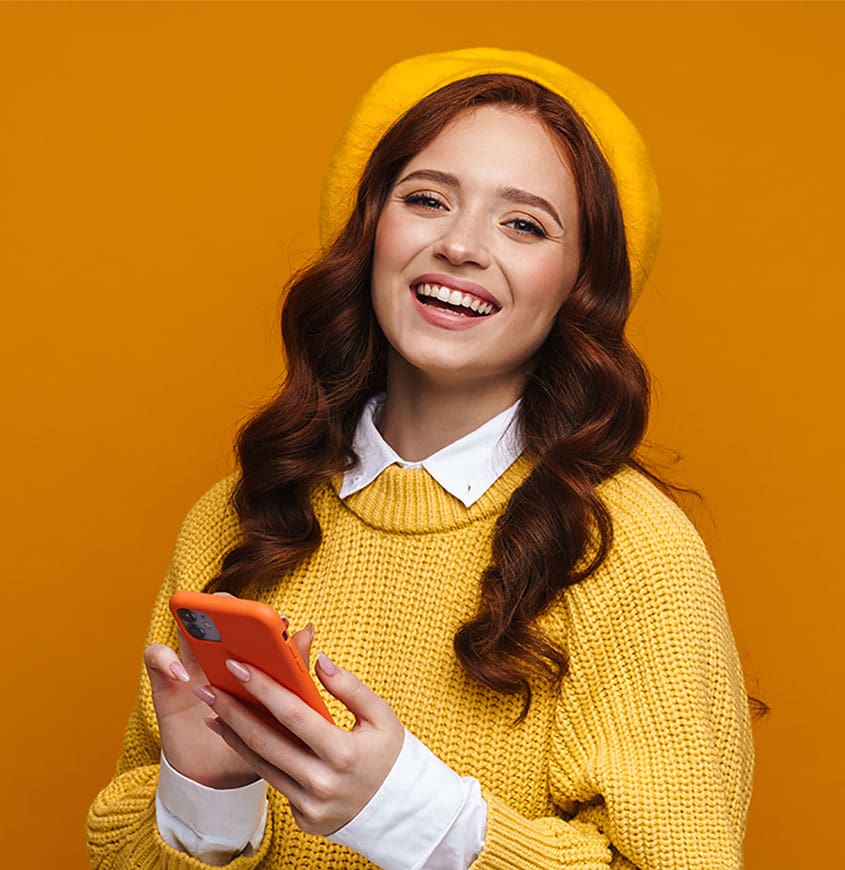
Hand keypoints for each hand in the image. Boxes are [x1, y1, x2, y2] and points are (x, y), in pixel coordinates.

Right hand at [144, 603, 314, 788]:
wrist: (219, 779)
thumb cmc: (254, 740)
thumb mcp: (276, 710)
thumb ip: (290, 672)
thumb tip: (307, 631)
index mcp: (247, 658)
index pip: (250, 621)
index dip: (260, 613)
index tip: (277, 619)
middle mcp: (217, 656)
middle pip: (216, 618)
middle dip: (224, 606)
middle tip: (233, 608)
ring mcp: (190, 666)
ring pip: (184, 630)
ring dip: (191, 624)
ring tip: (203, 633)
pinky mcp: (165, 684)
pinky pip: (155, 658)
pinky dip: (165, 659)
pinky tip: (182, 675)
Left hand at [197, 653, 404, 835]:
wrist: (400, 809)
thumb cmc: (390, 755)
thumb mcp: (382, 716)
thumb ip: (351, 688)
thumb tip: (319, 661)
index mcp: (343, 752)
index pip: (292, 714)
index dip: (263, 688)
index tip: (238, 666)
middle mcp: (322, 782)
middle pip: (266, 741)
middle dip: (232, 711)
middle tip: (208, 688)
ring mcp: (310, 804)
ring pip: (261, 764)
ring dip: (233, 735)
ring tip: (213, 711)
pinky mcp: (303, 817)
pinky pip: (273, 781)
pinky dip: (254, 757)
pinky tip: (238, 737)